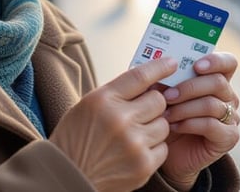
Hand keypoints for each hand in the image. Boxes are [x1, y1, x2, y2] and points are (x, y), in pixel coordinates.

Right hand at [50, 57, 175, 191]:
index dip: (159, 67)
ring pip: (164, 124)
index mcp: (103, 100)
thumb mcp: (88, 105)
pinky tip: (136, 151)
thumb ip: (117, 93)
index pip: (140, 76)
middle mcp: (120, 119)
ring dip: (154, 127)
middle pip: (158, 100)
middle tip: (143, 111)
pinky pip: (163, 147)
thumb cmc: (76, 138)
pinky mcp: (143, 165)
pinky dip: (153, 148)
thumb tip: (149, 81)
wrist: (68, 176)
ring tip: (135, 134)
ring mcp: (133, 143)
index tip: (171, 63)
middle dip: (153, 104)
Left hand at [158, 53, 239, 190]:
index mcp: (216, 79)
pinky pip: (211, 125)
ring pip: (212, 104)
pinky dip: (190, 124)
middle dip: (189, 87)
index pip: (228, 62)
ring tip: (166, 113)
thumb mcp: (161, 94)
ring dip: (185, 108)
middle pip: (218, 82)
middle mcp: (228, 97)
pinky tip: (174, 126)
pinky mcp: (229, 137)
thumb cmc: (165, 116)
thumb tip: (155, 65)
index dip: (216, 61)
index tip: (195, 66)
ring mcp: (231, 117)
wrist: (167, 152)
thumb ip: (162, 79)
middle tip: (168, 95)